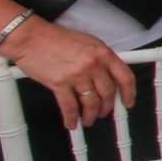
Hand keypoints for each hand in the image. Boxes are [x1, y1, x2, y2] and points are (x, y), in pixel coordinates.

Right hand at [3, 18, 137, 130]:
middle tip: (104, 112)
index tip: (128, 102)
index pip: (125, 77)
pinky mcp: (59, 83)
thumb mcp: (87, 43)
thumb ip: (100, 59)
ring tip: (89, 119)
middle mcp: (93, 64)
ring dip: (91, 115)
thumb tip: (109, 77)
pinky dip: (72, 118)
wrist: (32, 38)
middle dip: (107, 107)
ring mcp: (76, 75)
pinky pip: (70, 107)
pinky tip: (72, 123)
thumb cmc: (57, 39)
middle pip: (108, 93)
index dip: (129, 93)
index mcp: (103, 53)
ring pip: (91, 103)